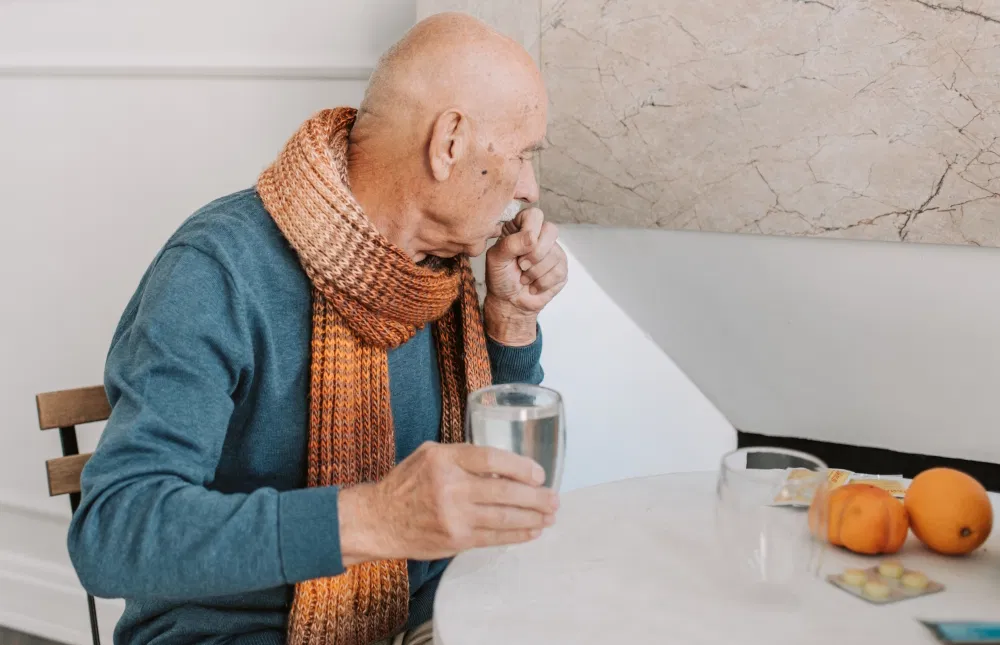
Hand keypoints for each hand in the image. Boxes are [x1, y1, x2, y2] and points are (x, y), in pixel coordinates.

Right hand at [338, 442, 558, 563]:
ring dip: (533, 517)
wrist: (378, 520)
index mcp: (446, 459)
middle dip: (536, 497)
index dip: (521, 467)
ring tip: (550, 515)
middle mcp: (451, 486)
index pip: (493, 459)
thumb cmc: (407, 484)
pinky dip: (517, 535)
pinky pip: (494, 538)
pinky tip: (532, 531)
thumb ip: (464, 457)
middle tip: (554, 499)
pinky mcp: (456, 539)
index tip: (539, 474)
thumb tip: (503, 466)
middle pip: (505, 490)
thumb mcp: (430, 455)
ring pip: (504, 517)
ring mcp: (454, 516)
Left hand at [484, 207, 567, 344]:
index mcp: (521, 228)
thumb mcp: (496, 259)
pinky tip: (534, 285)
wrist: (509, 302)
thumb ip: (510, 244)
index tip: (519, 249)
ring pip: (555, 254)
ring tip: (524, 278)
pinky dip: (542, 283)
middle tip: (521, 265)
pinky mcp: (562, 268)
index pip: (534, 215)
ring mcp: (553, 252)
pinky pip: (559, 271)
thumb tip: (532, 237)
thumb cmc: (500, 278)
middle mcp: (540, 236)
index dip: (530, 230)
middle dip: (535, 253)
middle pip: (551, 230)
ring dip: (535, 272)